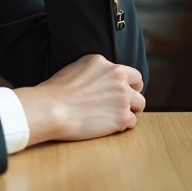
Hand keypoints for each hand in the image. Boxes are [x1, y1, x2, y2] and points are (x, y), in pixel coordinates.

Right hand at [13, 54, 145, 144]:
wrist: (52, 109)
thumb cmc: (56, 92)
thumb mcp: (76, 68)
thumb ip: (95, 71)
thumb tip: (100, 79)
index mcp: (105, 63)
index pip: (130, 73)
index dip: (128, 84)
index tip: (122, 92)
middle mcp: (117, 77)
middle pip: (138, 87)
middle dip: (132, 97)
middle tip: (119, 106)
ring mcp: (122, 97)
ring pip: (139, 105)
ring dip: (129, 111)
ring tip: (113, 118)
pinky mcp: (122, 117)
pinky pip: (131, 122)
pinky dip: (122, 125)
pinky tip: (107, 126)